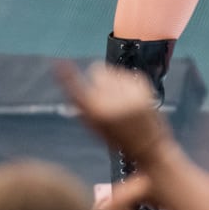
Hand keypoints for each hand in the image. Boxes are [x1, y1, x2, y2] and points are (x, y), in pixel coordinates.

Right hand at [55, 61, 169, 162]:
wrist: (150, 145)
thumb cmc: (120, 140)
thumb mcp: (94, 128)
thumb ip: (81, 108)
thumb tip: (71, 92)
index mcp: (98, 110)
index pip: (76, 85)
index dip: (66, 74)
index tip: (58, 64)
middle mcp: (114, 95)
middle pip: (95, 71)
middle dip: (96, 81)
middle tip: (103, 97)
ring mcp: (131, 87)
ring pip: (110, 69)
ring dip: (110, 80)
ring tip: (118, 98)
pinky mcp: (143, 82)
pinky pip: (124, 72)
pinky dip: (124, 81)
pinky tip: (129, 97)